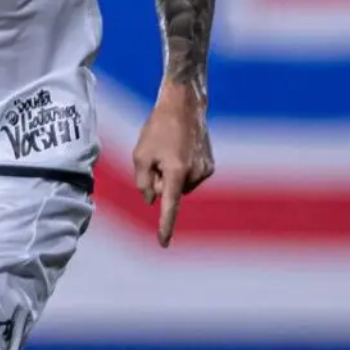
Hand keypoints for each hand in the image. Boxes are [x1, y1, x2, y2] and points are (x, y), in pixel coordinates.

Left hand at [132, 84, 213, 247]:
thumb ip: (142, 182)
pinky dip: (182, 170)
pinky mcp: (209, 165)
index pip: (169, 206)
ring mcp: (204, 170)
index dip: (165, 226)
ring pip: (179, 186)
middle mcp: (194, 174)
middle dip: (160, 182)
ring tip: (169, 150)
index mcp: (176, 172)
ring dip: (170, 175)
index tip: (163, 243)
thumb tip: (151, 200)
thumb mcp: (140, 155)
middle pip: (169, 193)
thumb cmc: (158, 128)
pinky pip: (189, 178)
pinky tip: (180, 150)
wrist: (184, 105)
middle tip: (158, 156)